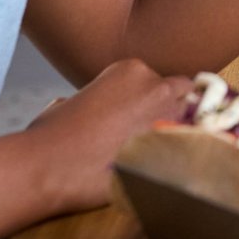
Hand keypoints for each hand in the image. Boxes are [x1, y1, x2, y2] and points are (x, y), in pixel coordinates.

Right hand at [20, 59, 192, 214]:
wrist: (47, 166)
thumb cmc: (50, 136)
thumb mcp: (70, 102)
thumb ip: (94, 100)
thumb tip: (96, 109)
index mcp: (132, 69)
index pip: (158, 80)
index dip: (150, 100)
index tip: (138, 117)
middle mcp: (156, 87)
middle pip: (182, 94)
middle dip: (171, 110)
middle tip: (153, 132)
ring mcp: (168, 117)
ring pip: (191, 120)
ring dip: (179, 132)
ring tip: (157, 152)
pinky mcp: (171, 148)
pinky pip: (190, 149)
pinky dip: (180, 156)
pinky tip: (162, 168)